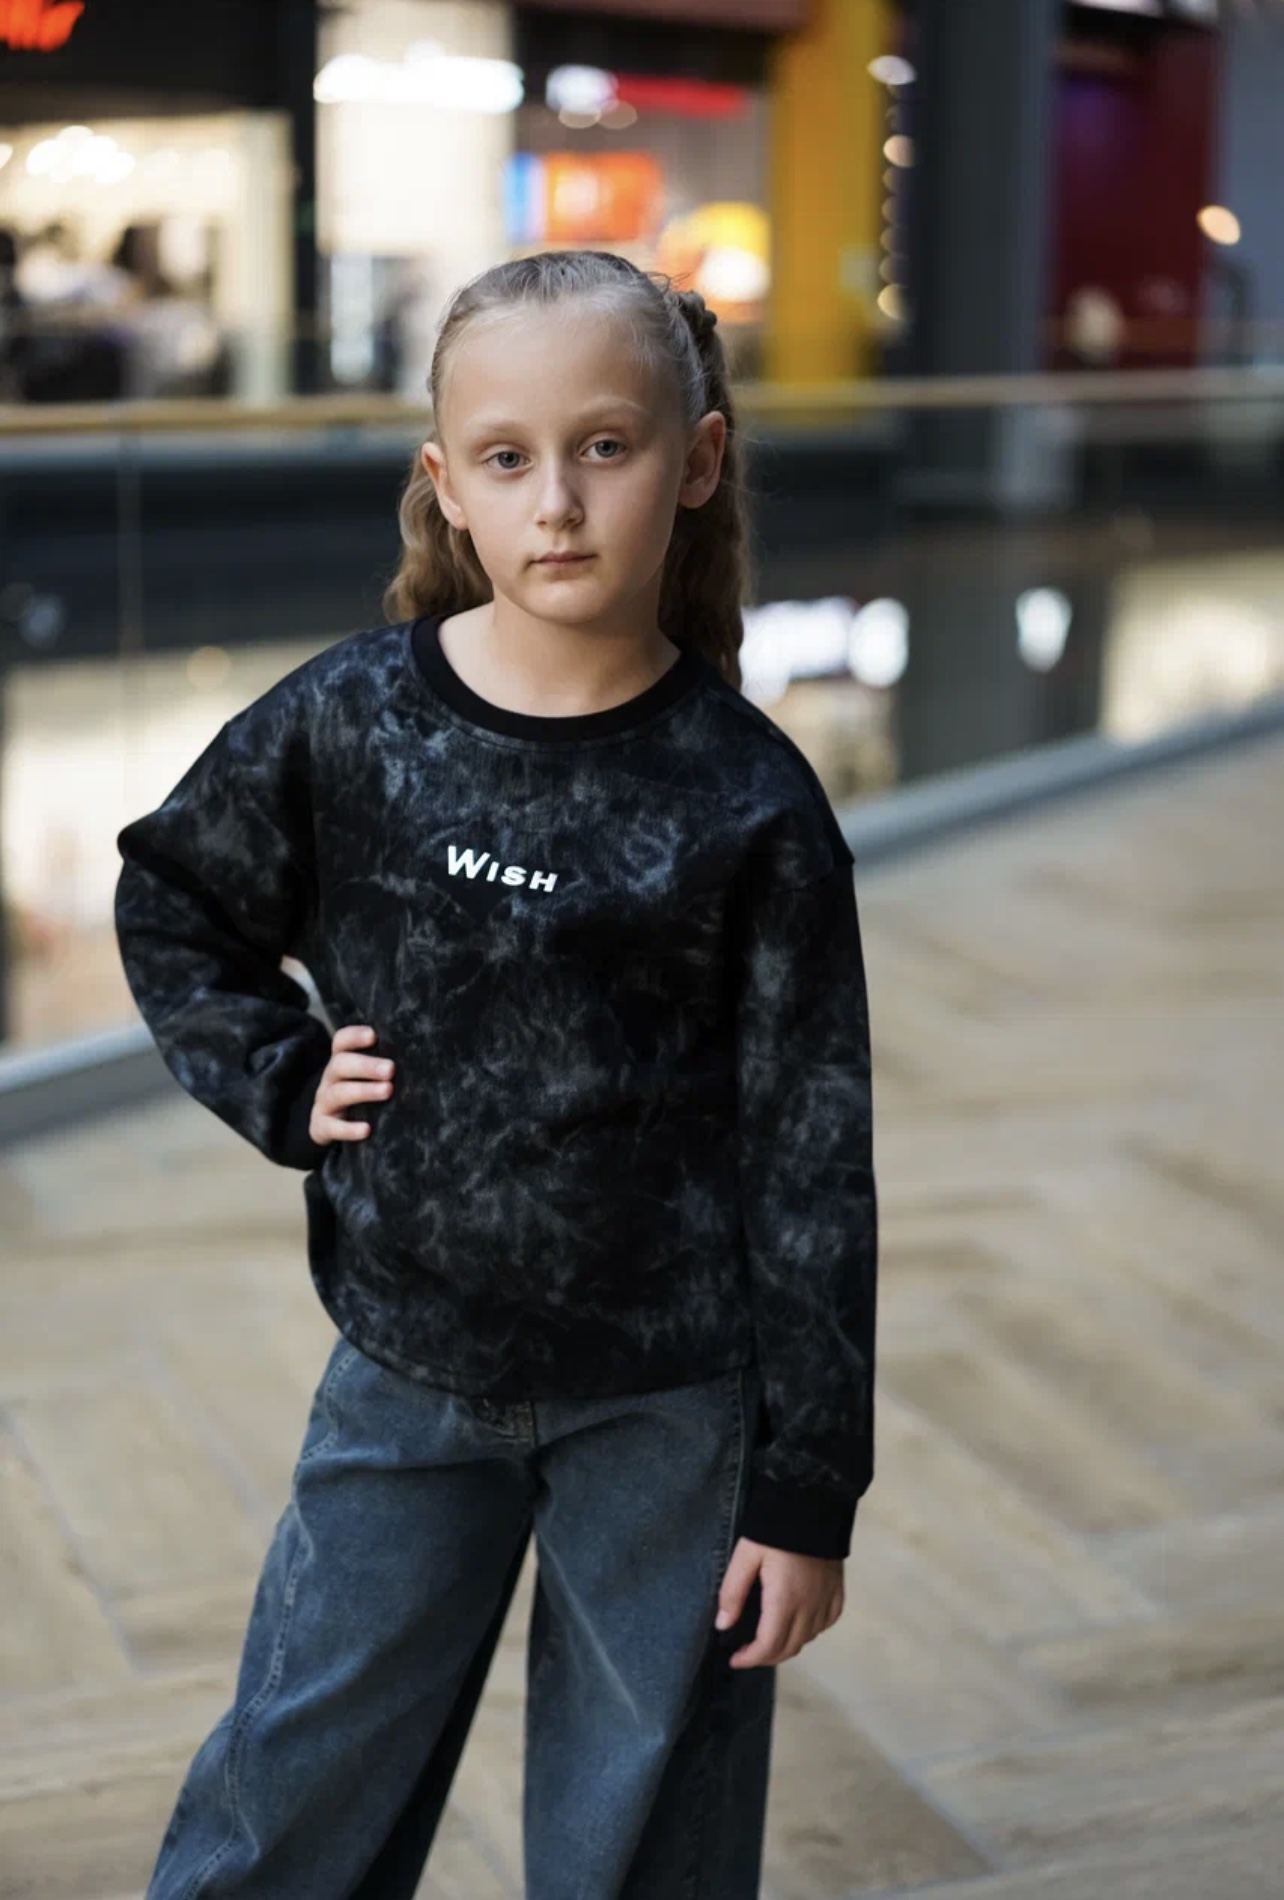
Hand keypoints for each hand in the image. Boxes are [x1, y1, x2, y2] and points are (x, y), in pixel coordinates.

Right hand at [308, 1024, 394, 1145]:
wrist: (329, 1126)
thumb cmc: (359, 1095)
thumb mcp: (366, 1078)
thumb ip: (384, 1069)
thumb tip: (421, 1060)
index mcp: (342, 1062)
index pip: (341, 1042)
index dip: (354, 1036)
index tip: (373, 1036)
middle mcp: (330, 1079)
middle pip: (340, 1064)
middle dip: (366, 1065)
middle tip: (390, 1069)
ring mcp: (324, 1103)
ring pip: (338, 1093)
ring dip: (363, 1091)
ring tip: (387, 1090)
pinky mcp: (321, 1127)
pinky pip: (331, 1127)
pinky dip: (348, 1129)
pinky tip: (366, 1130)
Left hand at [715, 1537, 843, 1667]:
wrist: (813, 1502)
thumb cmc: (774, 1529)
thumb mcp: (746, 1555)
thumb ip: (733, 1592)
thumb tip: (722, 1625)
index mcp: (785, 1600)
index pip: (769, 1646)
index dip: (750, 1659)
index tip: (735, 1660)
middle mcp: (810, 1607)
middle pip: (790, 1648)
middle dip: (766, 1657)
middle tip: (747, 1652)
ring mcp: (827, 1599)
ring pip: (809, 1638)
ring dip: (788, 1644)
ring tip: (769, 1637)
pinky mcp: (838, 1590)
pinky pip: (826, 1623)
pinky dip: (811, 1630)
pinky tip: (799, 1622)